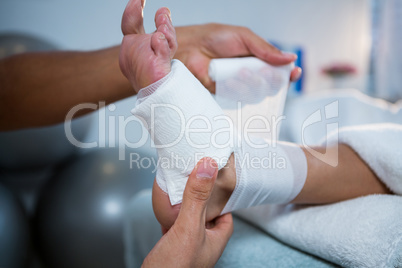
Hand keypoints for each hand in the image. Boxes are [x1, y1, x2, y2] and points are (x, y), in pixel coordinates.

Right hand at [143, 158, 233, 266]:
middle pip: (207, 217)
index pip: (227, 216)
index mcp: (215, 241)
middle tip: (197, 182)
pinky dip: (170, 217)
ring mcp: (187, 248)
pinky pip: (174, 228)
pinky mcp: (171, 250)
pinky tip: (163, 209)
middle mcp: (203, 245)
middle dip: (202, 200)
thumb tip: (207, 166)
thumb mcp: (188, 227)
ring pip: (189, 221)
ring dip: (185, 207)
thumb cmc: (175, 267)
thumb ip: (197, 198)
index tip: (216, 184)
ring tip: (181, 190)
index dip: (222, 201)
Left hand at [175, 24, 301, 92]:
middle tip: (262, 71)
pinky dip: (238, 90)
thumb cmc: (215, 38)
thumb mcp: (244, 37)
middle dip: (270, 79)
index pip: (279, 70)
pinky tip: (231, 80)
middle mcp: (251, 73)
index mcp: (258, 58)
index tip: (294, 72)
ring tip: (240, 71)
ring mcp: (240, 85)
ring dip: (253, 84)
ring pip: (258, 94)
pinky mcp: (227, 94)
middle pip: (272, 85)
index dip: (289, 74)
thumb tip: (291, 58)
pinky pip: (241, 99)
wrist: (191, 47)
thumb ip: (266, 49)